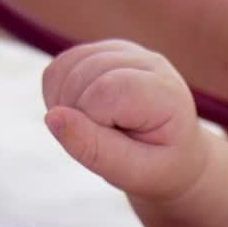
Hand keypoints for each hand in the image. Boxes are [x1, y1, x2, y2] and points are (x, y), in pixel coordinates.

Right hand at [42, 40, 207, 200]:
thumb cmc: (158, 165)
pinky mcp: (102, 53)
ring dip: (66, 108)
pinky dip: (59, 98)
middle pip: (81, 77)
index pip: (107, 91)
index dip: (95, 122)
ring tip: (99, 130)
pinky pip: (57, 69)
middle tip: (109, 141)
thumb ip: (96, 150)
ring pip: (64, 70)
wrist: (174, 153)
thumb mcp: (136, 172)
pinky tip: (85, 115)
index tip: (118, 144)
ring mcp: (124, 53)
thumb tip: (53, 117)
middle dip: (79, 117)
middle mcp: (148, 63)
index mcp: (166, 94)